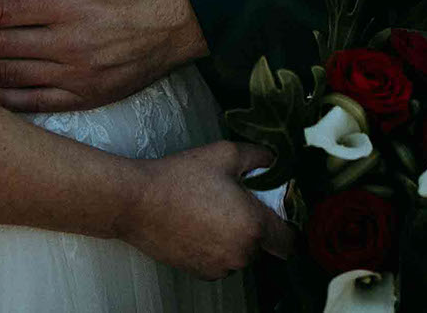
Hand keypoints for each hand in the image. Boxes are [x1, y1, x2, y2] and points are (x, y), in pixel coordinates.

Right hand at [116, 141, 295, 279]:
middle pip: (264, 246)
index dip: (286, 225)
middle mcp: (240, 254)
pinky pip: (220, 262)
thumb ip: (259, 157)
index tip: (274, 211)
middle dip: (255, 227)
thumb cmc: (180, 177)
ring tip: (212, 211)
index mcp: (253, 226)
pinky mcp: (200, 273)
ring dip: (235, 239)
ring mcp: (219, 268)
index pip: (289, 241)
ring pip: (241, 255)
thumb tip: (275, 160)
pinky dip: (216, 248)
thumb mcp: (224, 154)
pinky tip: (198, 224)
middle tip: (236, 202)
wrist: (137, 202)